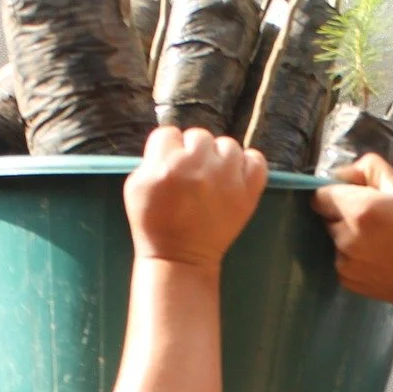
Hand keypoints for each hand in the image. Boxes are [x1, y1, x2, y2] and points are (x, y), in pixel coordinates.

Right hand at [124, 127, 268, 267]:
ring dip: (220, 158)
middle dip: (194, 153)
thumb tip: (171, 143)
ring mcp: (226, 178)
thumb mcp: (136, 186)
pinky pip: (256, 159)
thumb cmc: (155, 223)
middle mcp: (198, 166)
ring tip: (214, 178)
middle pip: (199, 136)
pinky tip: (235, 176)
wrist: (181, 258)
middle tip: (192, 175)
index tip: (170, 166)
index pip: (169, 133)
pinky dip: (247, 164)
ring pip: (228, 145)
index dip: (169, 149)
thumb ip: (151, 159)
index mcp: (166, 164)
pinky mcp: (247, 192)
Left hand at [311, 153, 392, 305]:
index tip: (356, 197)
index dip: (337, 193)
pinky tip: (380, 259)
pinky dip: (354, 258)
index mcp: (359, 209)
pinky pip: (343, 261)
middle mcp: (345, 237)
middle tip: (377, 221)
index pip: (321, 195)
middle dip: (344, 215)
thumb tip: (344, 174)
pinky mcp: (348, 282)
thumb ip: (371, 170)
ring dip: (350, 237)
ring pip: (336, 240)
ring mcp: (344, 262)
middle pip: (328, 218)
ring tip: (382, 242)